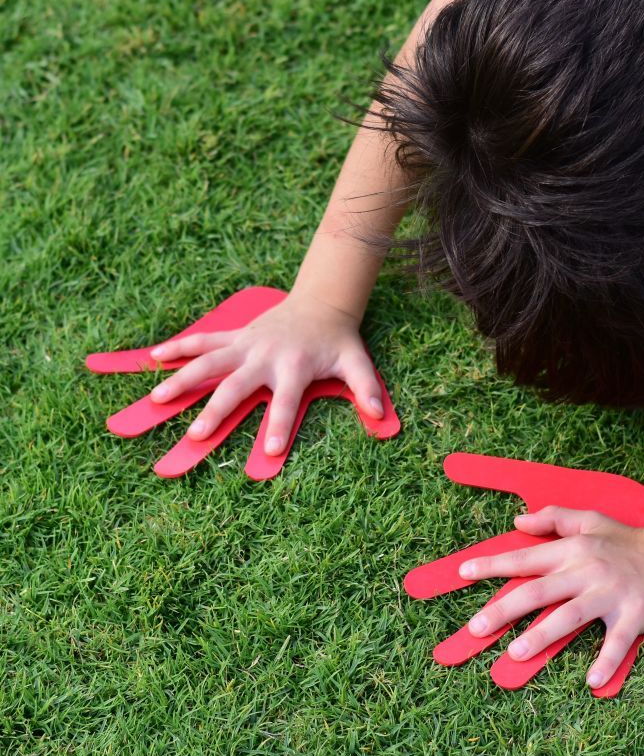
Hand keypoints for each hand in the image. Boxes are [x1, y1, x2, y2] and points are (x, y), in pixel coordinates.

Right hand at [86, 286, 399, 477]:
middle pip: (236, 385)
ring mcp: (246, 344)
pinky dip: (179, 347)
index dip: (280, 426)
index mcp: (295, 367)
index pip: (287, 402)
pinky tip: (151, 358)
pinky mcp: (236, 335)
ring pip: (209, 361)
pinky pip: (204, 340)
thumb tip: (379, 415)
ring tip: (157, 398)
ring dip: (183, 378)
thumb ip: (367, 388)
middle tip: (196, 436)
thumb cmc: (338, 340)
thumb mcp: (357, 362)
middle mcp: (265, 356)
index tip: (271, 452)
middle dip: (216, 411)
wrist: (321, 303)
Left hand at [460, 509, 643, 691]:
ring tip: (515, 653)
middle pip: (537, 591)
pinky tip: (590, 681)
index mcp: (573, 549)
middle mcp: (587, 571)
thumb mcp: (591, 520)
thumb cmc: (630, 540)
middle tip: (475, 627)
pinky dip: (604, 661)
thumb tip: (518, 522)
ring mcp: (610, 594)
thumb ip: (554, 518)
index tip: (463, 573)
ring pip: (568, 617)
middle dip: (503, 609)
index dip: (493, 565)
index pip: (525, 558)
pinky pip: (615, 642)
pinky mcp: (634, 615)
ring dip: (540, 637)